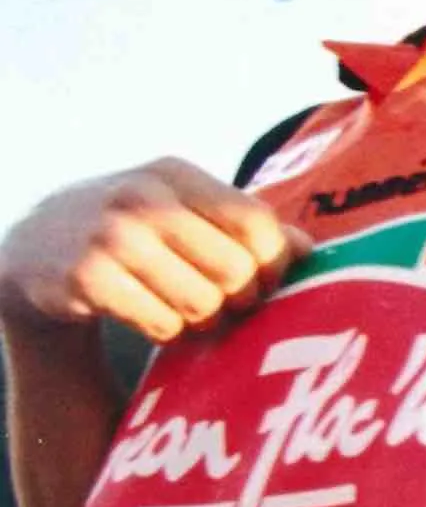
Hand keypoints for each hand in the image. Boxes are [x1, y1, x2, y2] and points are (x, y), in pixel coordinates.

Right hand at [0, 160, 305, 342]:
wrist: (36, 250)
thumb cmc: (133, 233)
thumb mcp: (183, 213)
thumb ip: (244, 225)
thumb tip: (307, 249)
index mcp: (175, 174)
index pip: (257, 224)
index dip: (272, 266)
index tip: (261, 283)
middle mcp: (141, 196)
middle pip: (236, 270)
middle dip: (238, 300)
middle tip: (223, 306)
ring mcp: (109, 235)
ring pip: (203, 303)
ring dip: (202, 321)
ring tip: (184, 310)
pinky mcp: (86, 277)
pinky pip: (163, 324)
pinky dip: (166, 332)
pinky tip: (150, 316)